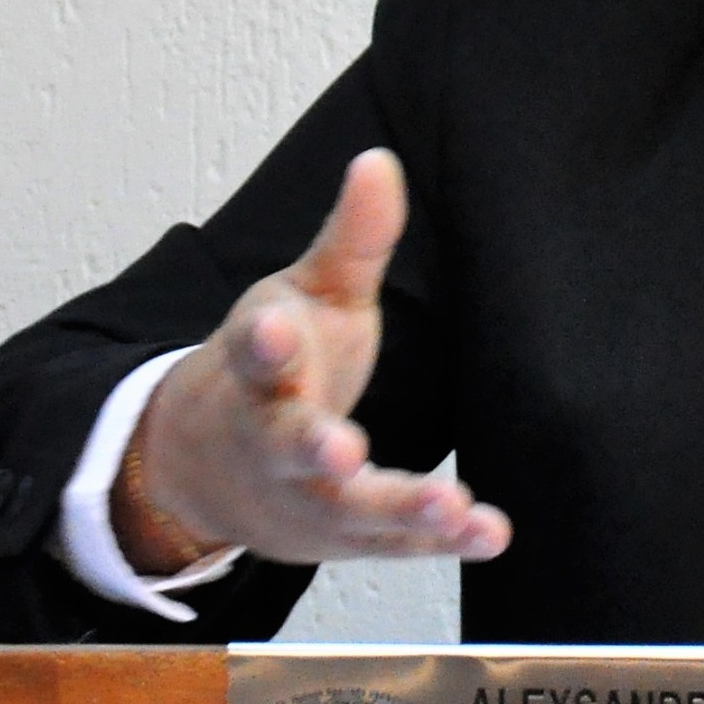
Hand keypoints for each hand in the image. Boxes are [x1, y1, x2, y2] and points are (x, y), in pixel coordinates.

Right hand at [114, 148, 514, 570]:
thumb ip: (351, 239)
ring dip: (396, 506)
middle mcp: (273, 436)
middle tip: (342, 451)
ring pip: (346, 508)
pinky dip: (440, 540)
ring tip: (447, 502)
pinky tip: (490, 533)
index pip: (254, 349)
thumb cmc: (282, 362)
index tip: (274, 327)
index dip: (265, 339)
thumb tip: (378, 160)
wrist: (213, 466)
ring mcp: (306, 494)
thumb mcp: (307, 295)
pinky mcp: (345, 535)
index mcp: (258, 365)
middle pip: (289, 444)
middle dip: (316, 447)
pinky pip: (394, 543)